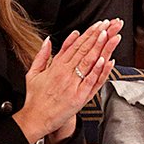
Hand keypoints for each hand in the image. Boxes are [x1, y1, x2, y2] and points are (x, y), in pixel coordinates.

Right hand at [13, 19, 122, 143]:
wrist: (35, 119)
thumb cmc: (35, 98)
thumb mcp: (33, 73)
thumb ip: (42, 55)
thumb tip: (49, 40)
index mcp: (56, 66)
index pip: (75, 45)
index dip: (88, 34)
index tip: (98, 25)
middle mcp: (65, 73)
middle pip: (84, 50)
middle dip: (98, 36)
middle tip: (108, 24)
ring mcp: (73, 85)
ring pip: (89, 62)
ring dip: (100, 47)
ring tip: (109, 35)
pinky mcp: (79, 97)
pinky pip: (91, 81)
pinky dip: (98, 70)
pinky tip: (105, 60)